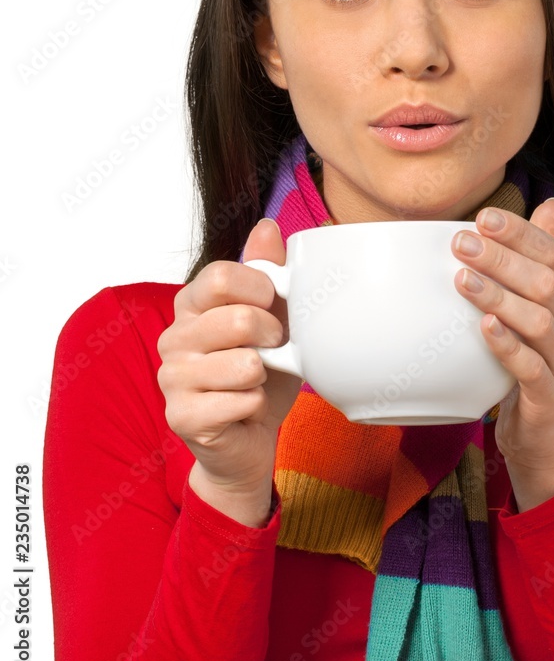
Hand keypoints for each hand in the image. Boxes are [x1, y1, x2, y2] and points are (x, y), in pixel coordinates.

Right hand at [156, 218, 301, 524]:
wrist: (250, 435)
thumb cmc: (261, 371)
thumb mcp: (273, 314)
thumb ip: (267, 269)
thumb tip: (267, 225)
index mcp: (191, 304)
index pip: (221, 276)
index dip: (261, 290)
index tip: (273, 305)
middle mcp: (173, 337)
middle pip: (236, 318)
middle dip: (272, 336)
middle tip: (273, 350)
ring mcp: (172, 378)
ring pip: (244, 364)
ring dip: (265, 375)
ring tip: (256, 380)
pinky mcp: (182, 416)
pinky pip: (242, 400)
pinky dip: (258, 404)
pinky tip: (246, 407)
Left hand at [451, 198, 553, 508]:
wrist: (546, 436)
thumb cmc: (534, 360)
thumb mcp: (537, 306)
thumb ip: (543, 259)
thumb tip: (550, 204)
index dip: (520, 233)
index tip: (482, 217)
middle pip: (547, 283)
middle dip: (503, 259)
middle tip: (461, 243)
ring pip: (541, 322)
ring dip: (500, 297)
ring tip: (462, 280)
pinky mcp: (551, 398)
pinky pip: (532, 368)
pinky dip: (508, 345)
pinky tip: (484, 328)